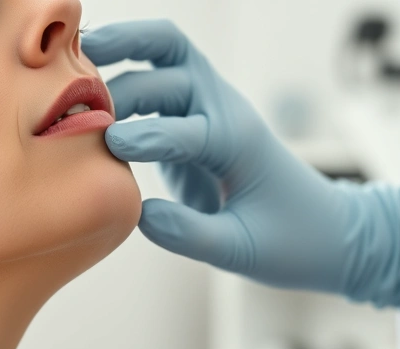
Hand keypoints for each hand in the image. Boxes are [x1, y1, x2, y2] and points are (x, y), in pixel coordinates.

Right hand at [85, 21, 399, 313]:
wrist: (326, 231)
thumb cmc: (290, 243)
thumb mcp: (242, 252)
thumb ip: (191, 234)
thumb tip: (139, 214)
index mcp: (239, 144)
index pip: (188, 128)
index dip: (149, 136)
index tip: (112, 145)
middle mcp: (223, 112)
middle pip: (174, 68)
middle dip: (125, 79)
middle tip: (75, 98)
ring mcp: (208, 107)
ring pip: (167, 52)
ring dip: (123, 46)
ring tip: (73, 53)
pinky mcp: (191, 115)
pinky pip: (157, 72)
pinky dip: (124, 61)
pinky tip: (84, 72)